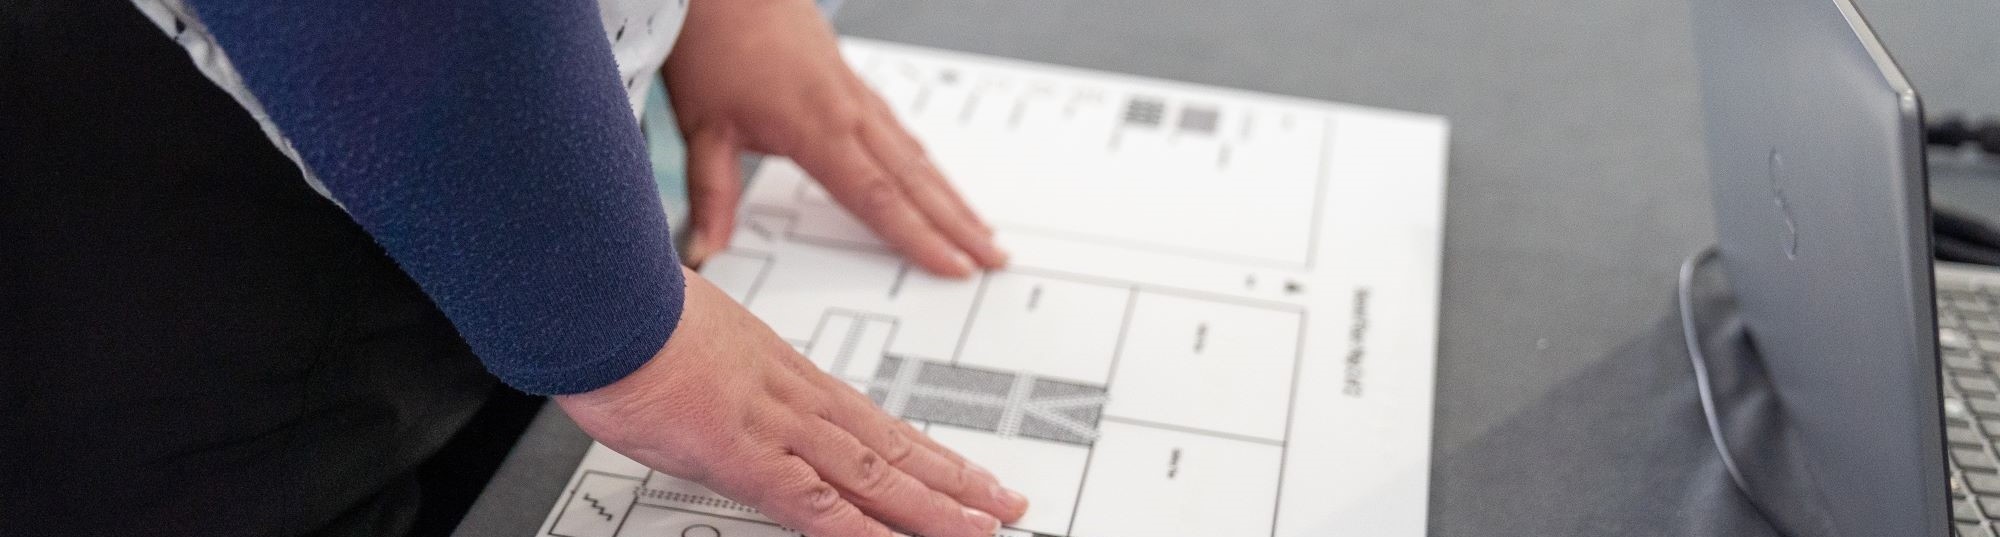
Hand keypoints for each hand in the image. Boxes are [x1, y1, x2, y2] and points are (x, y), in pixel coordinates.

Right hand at [555, 268, 1028, 536]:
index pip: (870, 421)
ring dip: (934, 506)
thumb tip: (713, 383)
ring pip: (876, 473)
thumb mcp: (686, 341)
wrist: (602, 298)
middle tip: (1002, 503)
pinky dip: (861, 531)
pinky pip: (817, 504)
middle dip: (952, 480)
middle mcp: (796, 397)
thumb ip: (716, 370)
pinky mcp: (748, 455)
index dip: (921, 450)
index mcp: (784, 372)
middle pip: (890, 447)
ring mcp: (778, 426)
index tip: (960, 468)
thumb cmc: (627, 314)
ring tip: (983, 526)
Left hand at [664, 0, 1005, 276]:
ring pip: (914, 154)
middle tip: (994, 257)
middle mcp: (847, 111)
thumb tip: (706, 249)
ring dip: (950, 195)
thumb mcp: (701, 125)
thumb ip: (711, 194)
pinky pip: (900, 130)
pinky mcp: (851, 79)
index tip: (953, 267)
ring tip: (981, 228)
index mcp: (816, 127)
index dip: (918, 238)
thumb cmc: (712, 38)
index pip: (878, 198)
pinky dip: (925, 162)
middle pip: (914, 180)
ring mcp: (855, 93)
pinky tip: (935, 178)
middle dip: (957, 224)